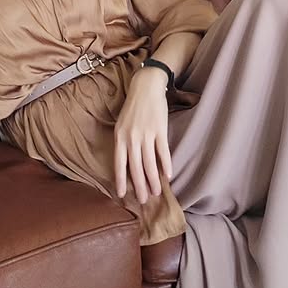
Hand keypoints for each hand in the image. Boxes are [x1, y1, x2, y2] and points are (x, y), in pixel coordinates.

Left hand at [114, 67, 172, 203]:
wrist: (145, 87)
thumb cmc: (133, 107)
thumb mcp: (121, 124)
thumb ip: (123, 142)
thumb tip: (127, 163)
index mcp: (119, 136)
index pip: (119, 163)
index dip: (121, 180)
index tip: (122, 194)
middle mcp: (132, 137)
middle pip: (136, 167)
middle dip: (140, 186)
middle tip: (144, 200)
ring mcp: (146, 134)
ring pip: (149, 163)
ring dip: (153, 180)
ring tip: (156, 192)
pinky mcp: (160, 129)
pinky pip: (162, 151)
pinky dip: (165, 165)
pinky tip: (167, 175)